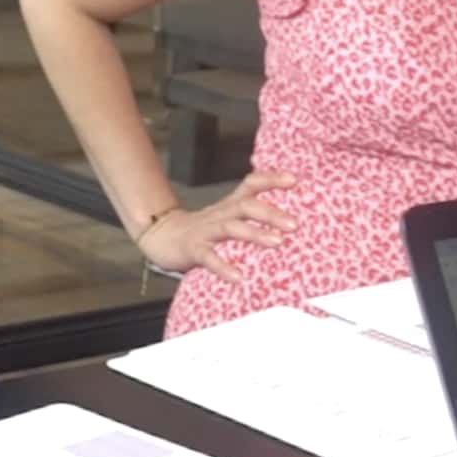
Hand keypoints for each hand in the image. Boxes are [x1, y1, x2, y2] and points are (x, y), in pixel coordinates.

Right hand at [137, 170, 299, 282]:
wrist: (162, 236)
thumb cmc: (204, 229)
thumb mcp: (227, 215)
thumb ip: (251, 213)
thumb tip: (289, 218)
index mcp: (230, 205)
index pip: (251, 184)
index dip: (271, 179)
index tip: (294, 179)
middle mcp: (220, 214)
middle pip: (246, 206)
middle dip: (270, 213)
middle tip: (294, 224)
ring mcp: (206, 231)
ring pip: (231, 228)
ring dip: (255, 233)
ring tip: (277, 242)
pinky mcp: (193, 249)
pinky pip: (209, 257)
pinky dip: (223, 267)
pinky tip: (238, 278)